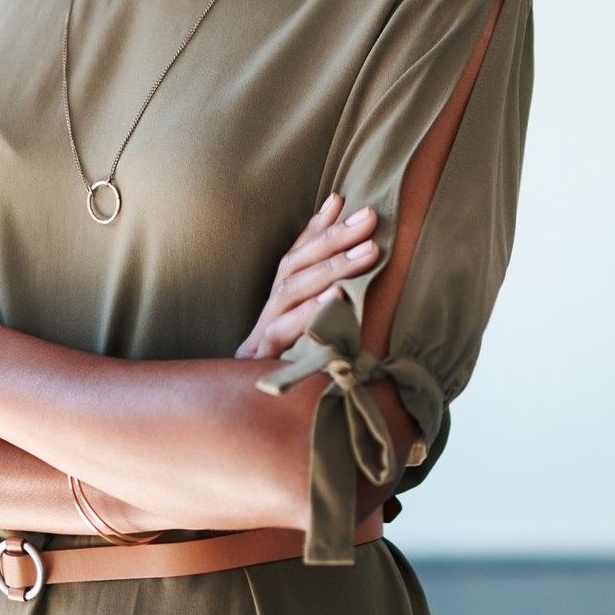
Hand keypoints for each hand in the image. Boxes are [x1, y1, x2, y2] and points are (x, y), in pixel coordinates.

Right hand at [235, 191, 378, 359]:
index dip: (319, 226)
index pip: (297, 252)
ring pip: (293, 292)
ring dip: (332, 269)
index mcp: (278, 297)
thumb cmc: (283, 360)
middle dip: (335, 239)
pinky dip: (312, 312)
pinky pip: (288, 333)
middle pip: (297, 265)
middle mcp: (269, 309)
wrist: (244, 414)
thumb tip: (342, 225)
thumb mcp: (302, 320)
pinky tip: (339, 300)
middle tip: (371, 219)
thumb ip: (319, 277)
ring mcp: (264, 333)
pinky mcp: (264, 358)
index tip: (346, 200)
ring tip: (367, 252)